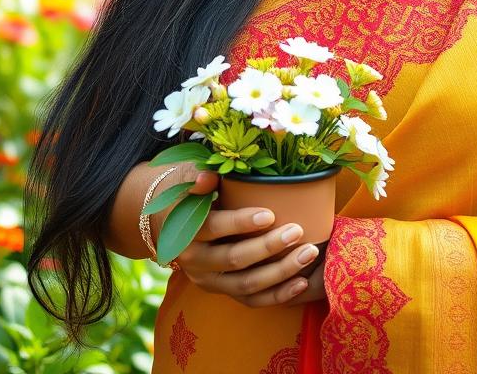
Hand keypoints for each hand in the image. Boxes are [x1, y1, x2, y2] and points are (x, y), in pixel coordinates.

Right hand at [166, 170, 324, 307]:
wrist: (168, 220)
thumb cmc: (186, 192)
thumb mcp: (185, 178)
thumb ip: (198, 177)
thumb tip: (208, 177)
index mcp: (185, 231)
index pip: (214, 228)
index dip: (241, 222)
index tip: (270, 214)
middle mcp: (195, 261)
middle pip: (234, 259)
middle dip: (268, 247)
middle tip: (297, 232)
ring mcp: (209, 280)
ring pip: (247, 285)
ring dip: (280, 273)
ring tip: (308, 254)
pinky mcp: (223, 291)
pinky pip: (252, 300)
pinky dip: (277, 295)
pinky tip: (301, 283)